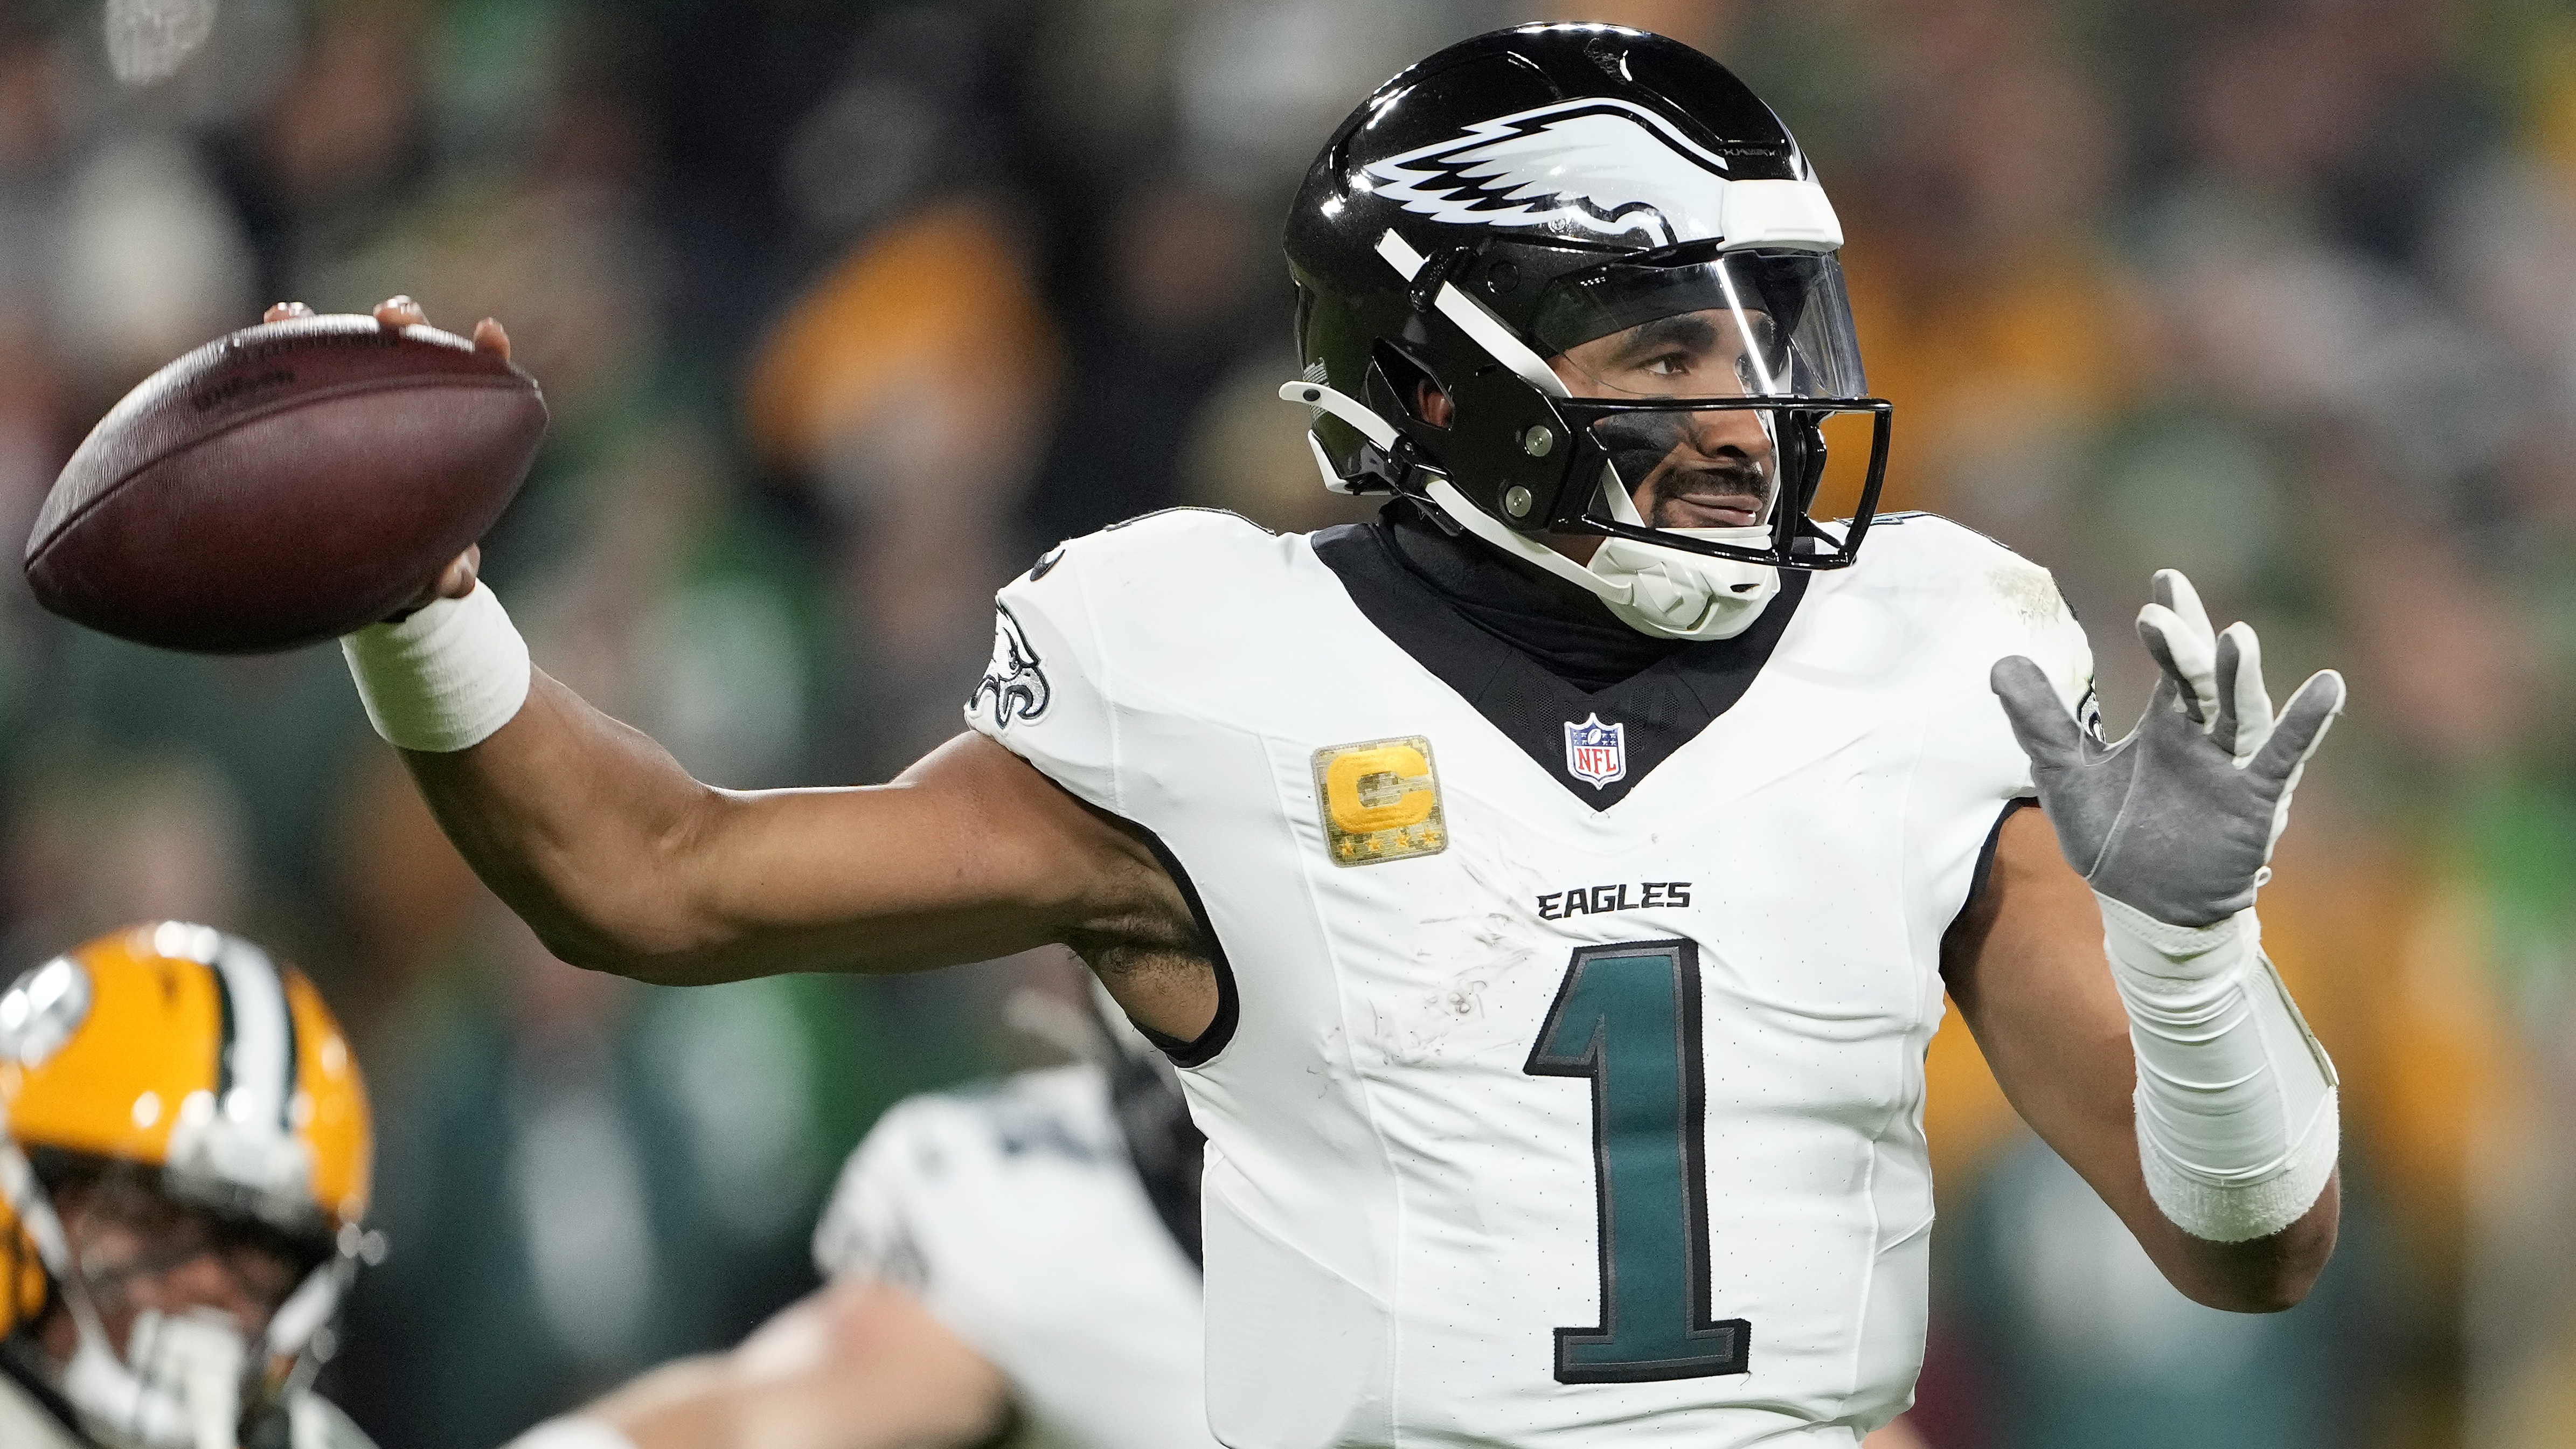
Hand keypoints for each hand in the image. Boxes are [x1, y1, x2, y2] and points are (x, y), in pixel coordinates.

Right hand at [266, 297, 504, 621]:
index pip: (479, 381)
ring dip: (319, 327)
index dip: (487, 355)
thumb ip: (447, 573)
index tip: (489, 335)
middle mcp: (405, 402)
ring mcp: (353, 402)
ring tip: (289, 316)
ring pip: (341, 351)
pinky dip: (267, 361)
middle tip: (391, 317)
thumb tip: (449, 580)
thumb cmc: (413, 561)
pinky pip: (283, 384)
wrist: (365, 574)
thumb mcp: (432, 571)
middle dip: (403, 319)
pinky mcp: (304, 414)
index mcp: (452, 430)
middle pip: (412, 346)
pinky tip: (243, 349)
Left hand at [1991, 570, 2343, 926]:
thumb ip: (2039, 721)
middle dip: (2186, 645)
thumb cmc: (2114, 838)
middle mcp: (2204, 736)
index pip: (2174, 661)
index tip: (2165, 579)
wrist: (2144, 908)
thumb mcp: (2064, 775)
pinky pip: (2282, 758)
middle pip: (2203, 678)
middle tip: (2163, 610)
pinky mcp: (2253, 802)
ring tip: (2238, 635)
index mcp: (2167, 723)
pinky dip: (2306, 724)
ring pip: (2242, 711)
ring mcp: (2231, 766)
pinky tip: (2328, 686)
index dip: (2173, 622)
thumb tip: (2001, 662)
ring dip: (2241, 675)